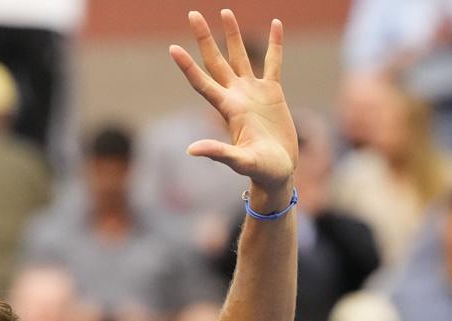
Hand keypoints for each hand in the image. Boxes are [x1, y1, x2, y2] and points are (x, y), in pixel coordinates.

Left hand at [169, 11, 297, 195]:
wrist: (279, 173)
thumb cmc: (260, 171)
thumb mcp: (240, 162)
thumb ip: (218, 154)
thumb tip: (191, 150)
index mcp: (227, 109)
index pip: (202, 82)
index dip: (188, 66)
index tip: (173, 48)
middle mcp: (236, 96)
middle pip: (216, 61)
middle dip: (204, 38)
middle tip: (192, 14)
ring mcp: (253, 93)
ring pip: (240, 56)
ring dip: (232, 35)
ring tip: (225, 12)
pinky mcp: (273, 93)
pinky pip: (274, 62)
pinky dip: (276, 44)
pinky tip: (276, 23)